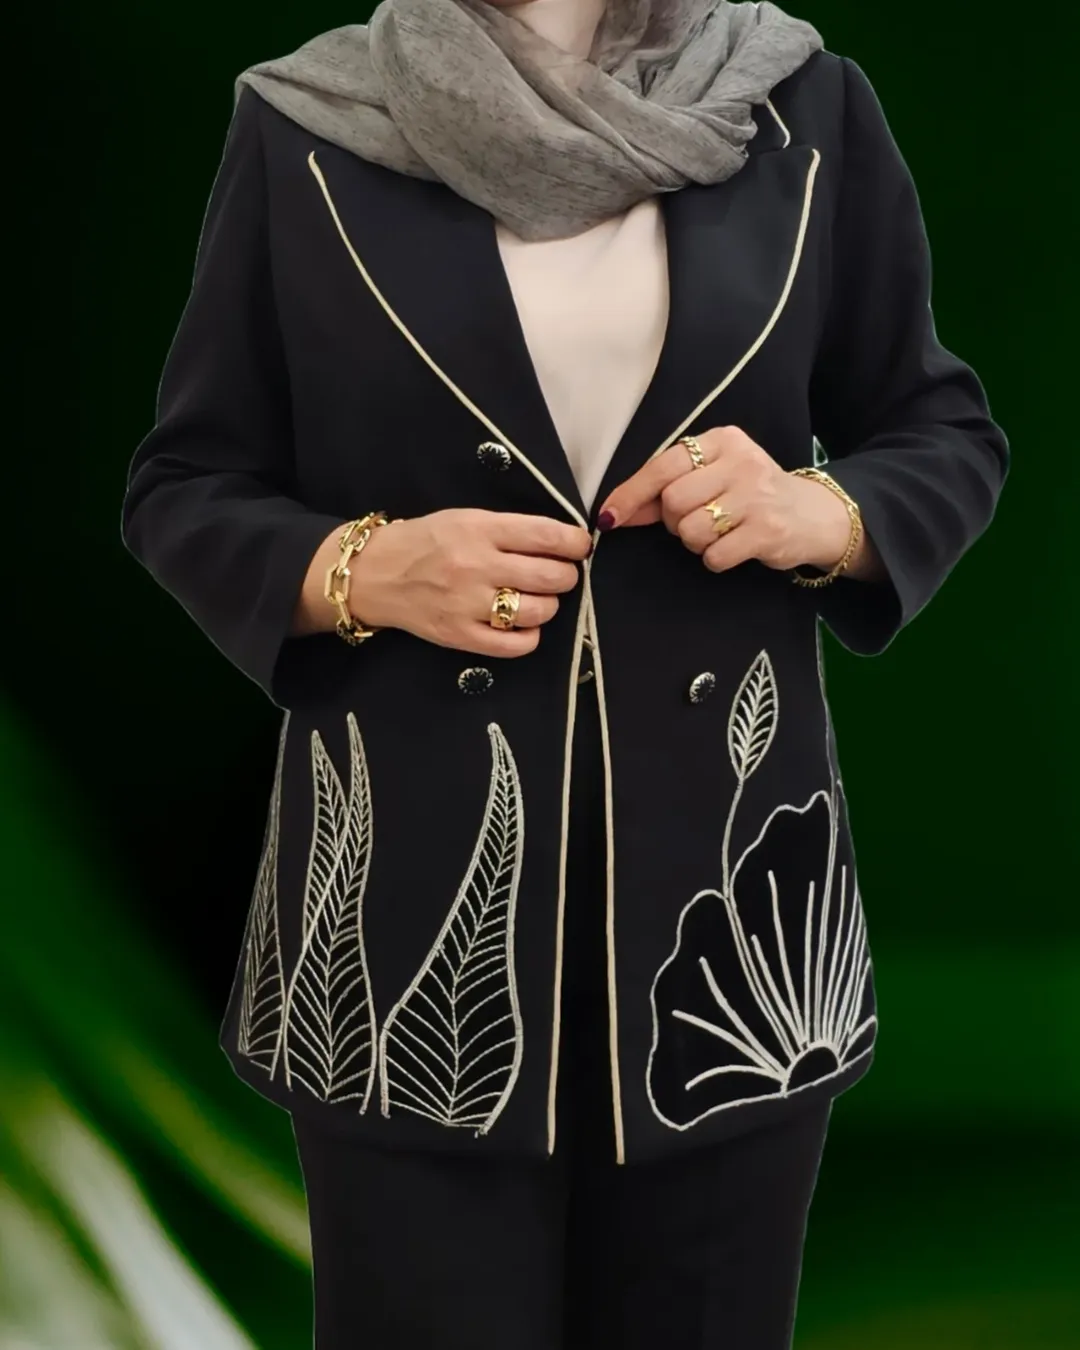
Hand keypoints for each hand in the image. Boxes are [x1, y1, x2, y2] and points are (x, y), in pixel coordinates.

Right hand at [295, 510, 591, 656]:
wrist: (374, 574)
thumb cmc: (425, 542)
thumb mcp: (465, 518)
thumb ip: (509, 530)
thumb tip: (561, 542)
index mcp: (479, 530)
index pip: (546, 536)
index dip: (575, 543)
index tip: (581, 546)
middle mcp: (475, 566)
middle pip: (550, 577)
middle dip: (566, 576)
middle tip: (560, 575)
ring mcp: (467, 605)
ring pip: (538, 611)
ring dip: (549, 605)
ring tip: (537, 598)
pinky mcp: (459, 636)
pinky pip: (515, 645)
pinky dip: (529, 636)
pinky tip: (522, 624)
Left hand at [597, 426, 874, 576]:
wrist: (812, 515)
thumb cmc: (749, 494)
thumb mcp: (711, 477)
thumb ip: (664, 490)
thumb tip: (613, 512)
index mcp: (723, 440)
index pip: (663, 466)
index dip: (631, 494)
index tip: (609, 518)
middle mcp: (741, 462)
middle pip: (673, 502)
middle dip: (674, 521)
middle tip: (696, 519)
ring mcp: (757, 496)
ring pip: (691, 531)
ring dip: (695, 541)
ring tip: (719, 532)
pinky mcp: (767, 531)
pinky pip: (714, 555)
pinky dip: (715, 558)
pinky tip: (734, 546)